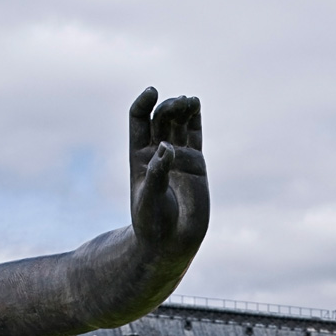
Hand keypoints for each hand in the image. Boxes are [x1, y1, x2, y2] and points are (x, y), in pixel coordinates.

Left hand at [129, 87, 207, 253]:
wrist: (170, 243)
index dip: (144, 104)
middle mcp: (158, 152)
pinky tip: (195, 104)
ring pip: (179, 123)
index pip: (139, 120)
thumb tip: (167, 147)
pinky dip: (195, 119)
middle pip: (161, 118)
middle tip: (178, 104)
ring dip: (182, 108)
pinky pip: (195, 136)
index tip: (152, 92)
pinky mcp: (196, 163)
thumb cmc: (152, 223)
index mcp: (139, 156)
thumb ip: (158, 172)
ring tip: (189, 100)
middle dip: (168, 107)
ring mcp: (178, 156)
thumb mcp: (149, 198)